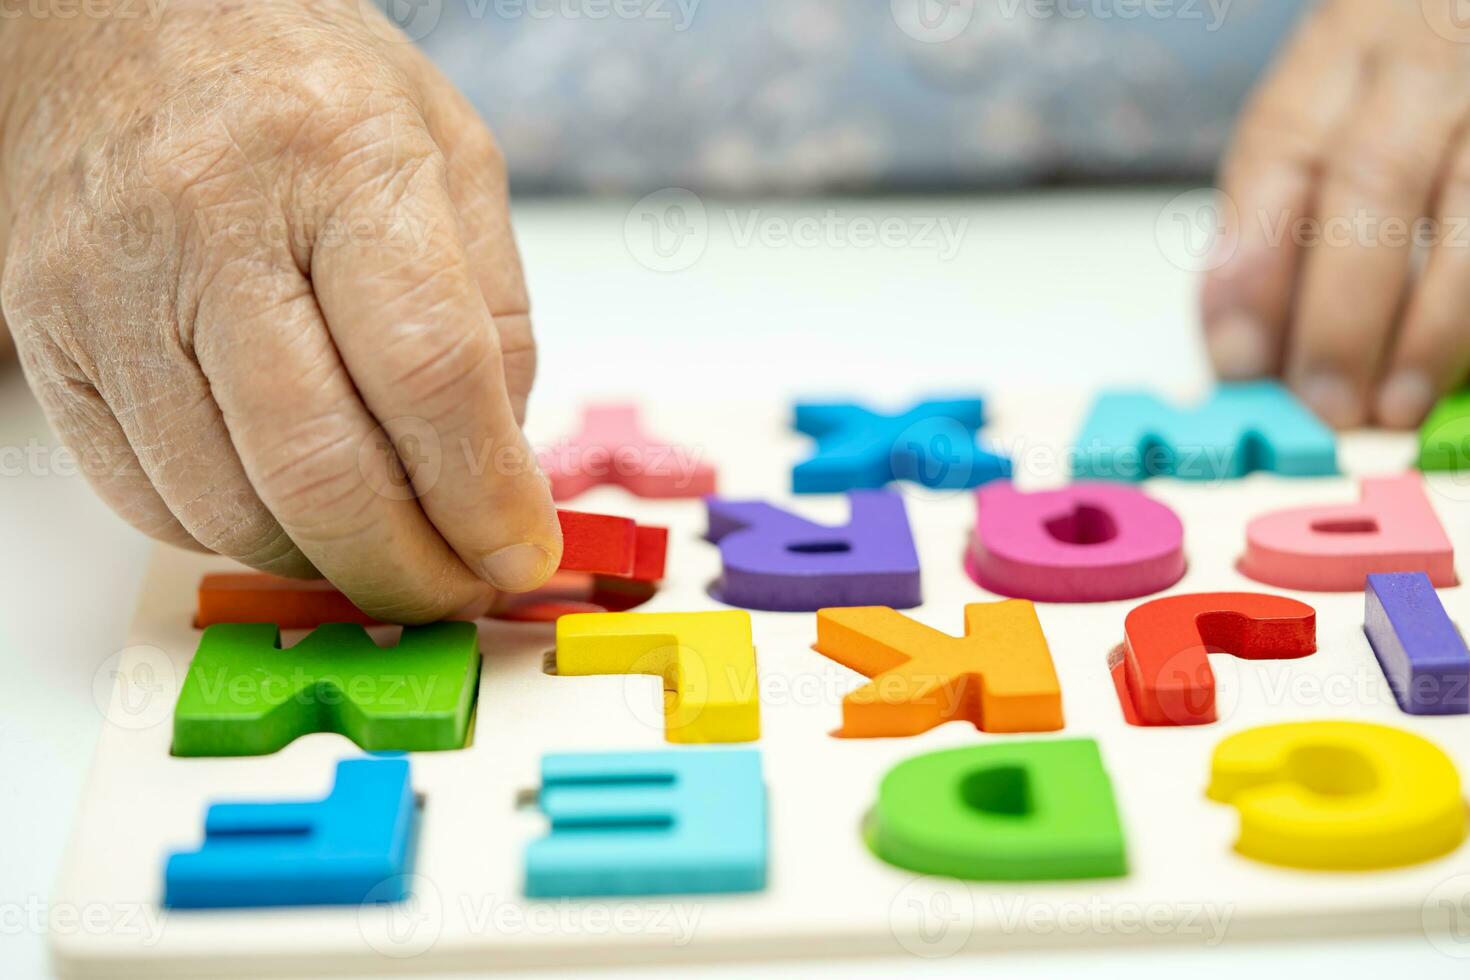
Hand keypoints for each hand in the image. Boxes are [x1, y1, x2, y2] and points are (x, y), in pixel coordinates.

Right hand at [0, 0, 561, 621]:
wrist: (118, 14)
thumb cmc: (303, 80)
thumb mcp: (448, 154)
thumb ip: (493, 313)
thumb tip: (501, 471)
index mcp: (339, 158)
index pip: (429, 373)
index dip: (484, 495)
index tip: (520, 554)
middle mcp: (210, 221)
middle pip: (320, 467)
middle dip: (405, 568)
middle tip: (453, 592)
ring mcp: (108, 285)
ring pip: (225, 503)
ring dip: (323, 564)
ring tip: (382, 553)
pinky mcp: (46, 334)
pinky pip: (144, 496)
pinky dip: (233, 535)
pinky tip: (287, 512)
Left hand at [1203, 0, 1469, 428]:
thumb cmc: (1397, 96)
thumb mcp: (1320, 128)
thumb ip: (1268, 228)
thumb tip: (1234, 351)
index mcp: (1341, 49)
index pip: (1282, 150)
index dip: (1256, 267)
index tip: (1240, 364)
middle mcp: (1426, 57)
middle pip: (1375, 179)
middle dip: (1344, 311)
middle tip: (1326, 407)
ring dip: (1435, 327)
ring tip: (1397, 408)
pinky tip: (1462, 373)